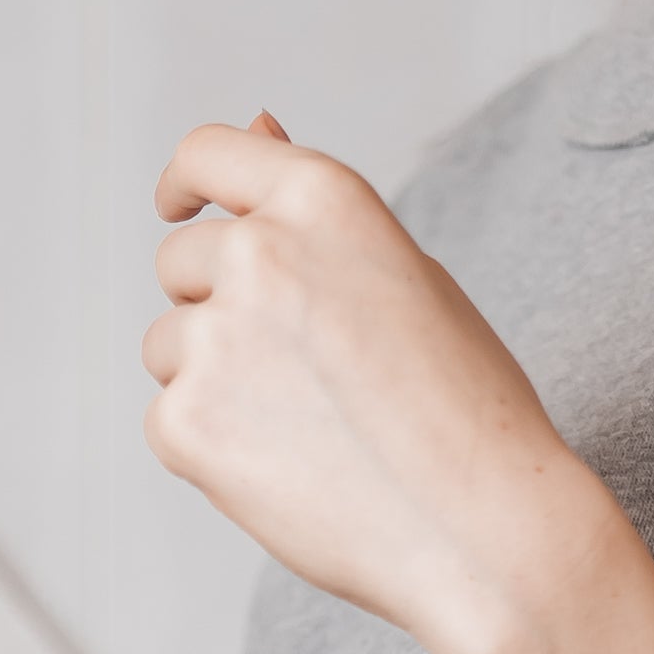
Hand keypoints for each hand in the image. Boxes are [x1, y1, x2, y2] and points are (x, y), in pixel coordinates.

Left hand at [142, 118, 610, 653]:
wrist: (484, 531)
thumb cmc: (466, 409)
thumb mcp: (405, 275)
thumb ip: (316, 217)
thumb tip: (257, 122)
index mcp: (322, 199)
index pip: (210, 154)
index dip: (186, 182)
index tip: (177, 204)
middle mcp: (258, 252)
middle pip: (181, 262)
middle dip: (219, 308)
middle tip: (304, 379)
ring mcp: (215, 338)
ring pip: (170, 345)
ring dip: (215, 380)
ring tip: (309, 432)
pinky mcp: (186, 424)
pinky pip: (168, 420)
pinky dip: (213, 448)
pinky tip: (290, 473)